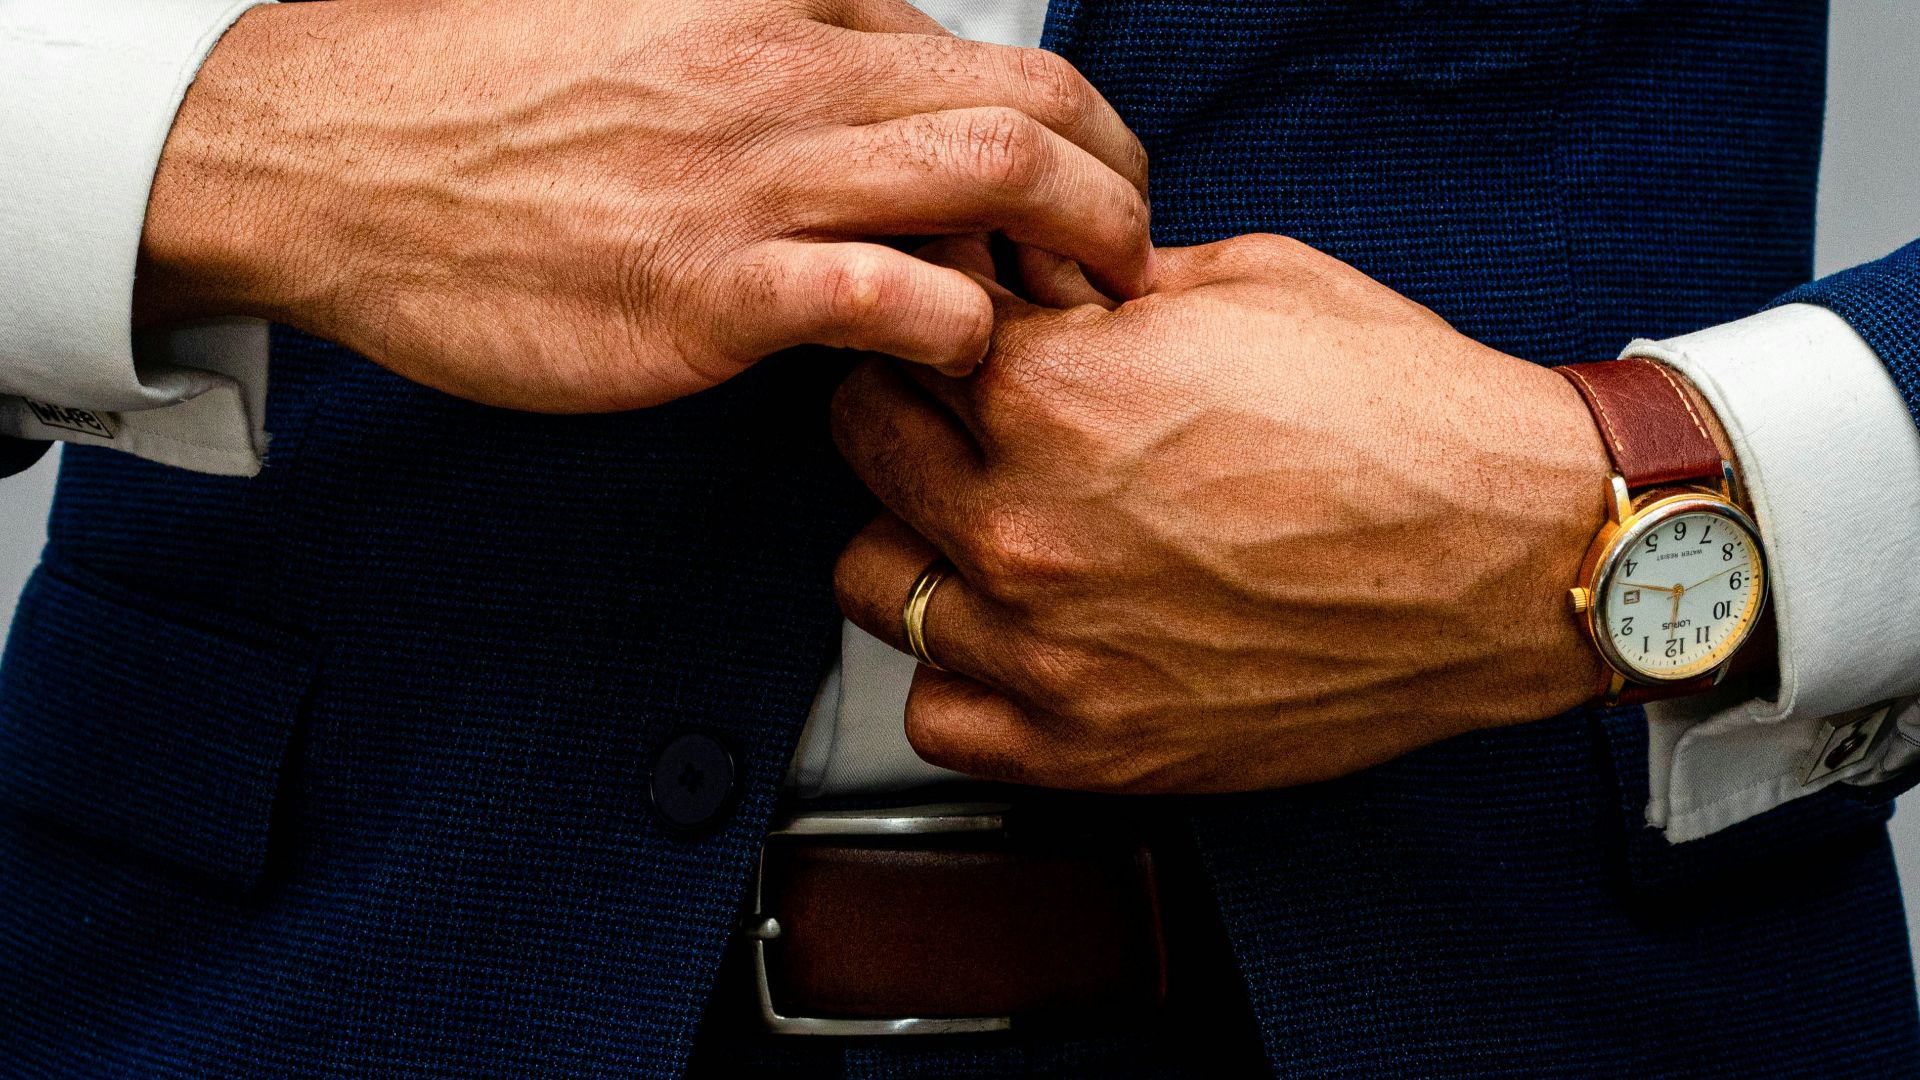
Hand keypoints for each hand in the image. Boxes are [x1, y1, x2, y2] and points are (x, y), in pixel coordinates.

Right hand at [133, 0, 1150, 410]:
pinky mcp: (710, 291)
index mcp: (776, 8)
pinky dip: (958, 334)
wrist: (334, 159)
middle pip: (1023, 107)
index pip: (981, 56)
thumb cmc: (482, 105)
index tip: (1087, 192)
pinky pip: (893, 301)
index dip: (1070, 132)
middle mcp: (784, 76)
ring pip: (988, 182)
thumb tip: (878, 99)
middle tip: (1128, 254)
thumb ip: (774, 53)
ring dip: (1072, 253)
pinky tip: (952, 363)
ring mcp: (751, 181)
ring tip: (1083, 314)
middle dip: (1115, 183)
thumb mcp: (649, 31)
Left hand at [832, 235, 1612, 792]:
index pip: (897, 337)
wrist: (1518, 556)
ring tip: (997, 529)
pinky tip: (1022, 635)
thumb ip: (1099, 285)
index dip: (938, 326)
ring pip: (873, 582)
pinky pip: (939, 718)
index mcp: (1050, 393)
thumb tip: (1027, 284)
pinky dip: (962, 677)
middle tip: (977, 419)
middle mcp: (1024, 527)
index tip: (972, 337)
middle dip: (913, 414)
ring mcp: (1049, 649)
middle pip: (864, 447)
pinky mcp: (1093, 748)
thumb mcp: (1245, 285)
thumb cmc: (1404, 416)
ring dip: (919, 543)